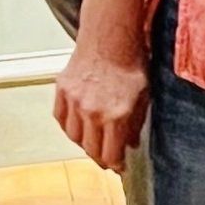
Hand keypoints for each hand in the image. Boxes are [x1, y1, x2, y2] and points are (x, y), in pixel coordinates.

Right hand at [53, 34, 149, 170]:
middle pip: (90, 149)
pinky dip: (69, 126)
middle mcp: (92, 112)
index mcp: (116, 115)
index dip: (115, 164)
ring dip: (84, 143)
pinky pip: (61, 118)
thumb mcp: (143, 94)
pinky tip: (78, 128)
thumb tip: (130, 145)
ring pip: (73, 136)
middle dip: (100, 157)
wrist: (110, 36)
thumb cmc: (133, 63)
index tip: (119, 168)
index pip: (111, 153)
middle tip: (107, 160)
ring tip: (93, 144)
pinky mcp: (61, 91)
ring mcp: (74, 102)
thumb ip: (135, 122)